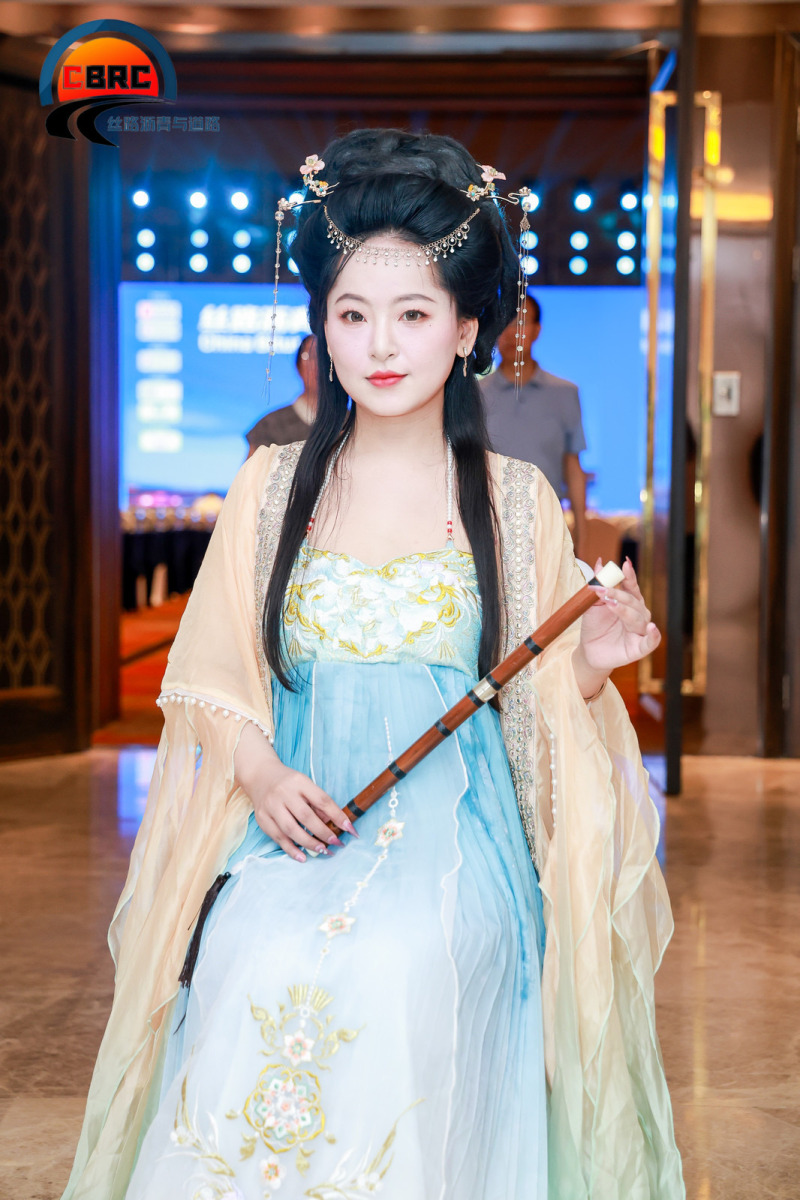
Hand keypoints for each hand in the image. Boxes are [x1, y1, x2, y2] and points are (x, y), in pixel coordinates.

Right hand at [250, 761, 356, 862]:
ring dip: (309, 843)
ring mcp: (270, 806)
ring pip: (291, 829)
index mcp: (299, 782)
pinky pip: (278, 837)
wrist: (260, 776)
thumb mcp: (305, 785)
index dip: (337, 815)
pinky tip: (303, 856)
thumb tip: (333, 824)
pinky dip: (291, 849)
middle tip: (336, 843)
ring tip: (323, 850)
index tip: (350, 829)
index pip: (322, 800)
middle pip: (306, 816)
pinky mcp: (262, 819)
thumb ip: (318, 803)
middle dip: (323, 832)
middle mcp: (283, 793)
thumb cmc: (288, 783)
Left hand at [577, 557, 660, 674]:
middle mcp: (639, 614)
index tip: (624, 564)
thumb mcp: (593, 604)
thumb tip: (600, 562)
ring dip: (625, 610)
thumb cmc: (595, 626)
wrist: (589, 652)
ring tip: (612, 604)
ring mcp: (640, 631)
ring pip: (638, 618)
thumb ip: (598, 584)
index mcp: (630, 602)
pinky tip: (652, 628)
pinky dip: (653, 635)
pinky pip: (650, 642)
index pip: (631, 587)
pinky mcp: (640, 648)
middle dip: (618, 594)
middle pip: (632, 601)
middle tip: (603, 589)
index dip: (629, 576)